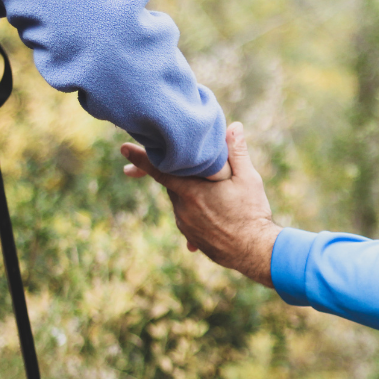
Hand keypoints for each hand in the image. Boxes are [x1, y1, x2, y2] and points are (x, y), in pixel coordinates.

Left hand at [120, 122, 281, 285]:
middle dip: (180, 174)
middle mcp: (183, 208)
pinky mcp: (192, 238)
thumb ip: (236, 152)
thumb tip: (234, 126)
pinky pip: (188, 219)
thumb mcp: (248, 179)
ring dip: (192, 194)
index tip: (123, 148)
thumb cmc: (253, 213)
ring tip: (215, 196)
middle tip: (195, 170)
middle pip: (173, 183)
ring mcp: (186, 225)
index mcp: (192, 191)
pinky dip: (197, 212)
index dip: (141, 157)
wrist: (255, 251)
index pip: (160, 169)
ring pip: (181, 201)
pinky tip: (213, 215)